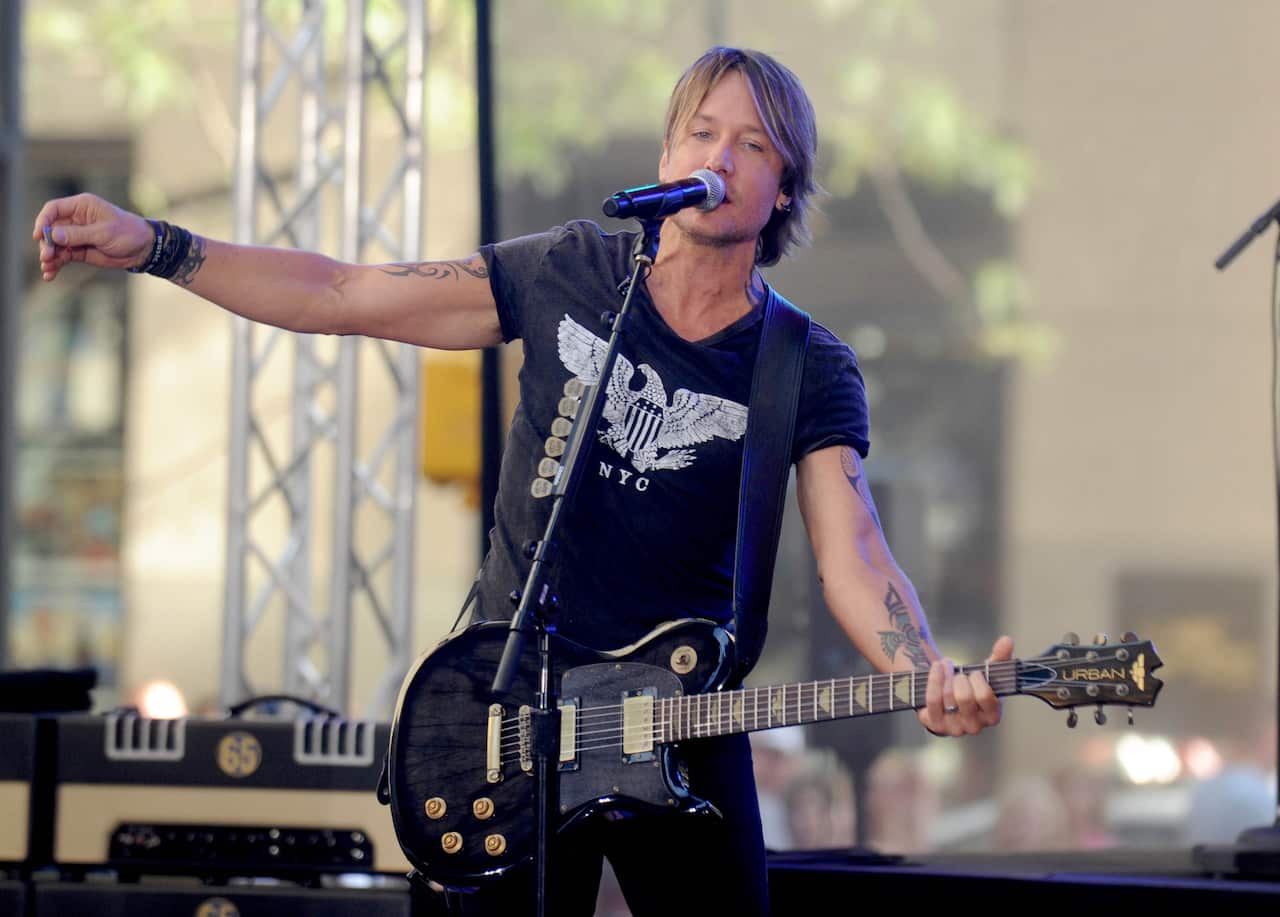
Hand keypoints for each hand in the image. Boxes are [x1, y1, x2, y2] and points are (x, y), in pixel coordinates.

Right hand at [33, 192, 153, 281]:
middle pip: (51, 229)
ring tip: (48, 268)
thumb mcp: (104, 233)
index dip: (43, 221)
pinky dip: (56, 265)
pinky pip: (62, 256)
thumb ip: (78, 234)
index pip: (53, 209)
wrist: (143, 249)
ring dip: (49, 256)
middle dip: (46, 243)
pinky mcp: (78, 250)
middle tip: (46, 257)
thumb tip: (53, 235)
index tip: (39, 235)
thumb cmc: (128, 233)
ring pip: (54, 245)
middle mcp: (75, 219)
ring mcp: (75, 235)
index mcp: (81, 206)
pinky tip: (50, 274)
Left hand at [917, 635, 1013, 736]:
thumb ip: (1000, 657)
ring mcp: (954, 727)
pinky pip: (932, 701)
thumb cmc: (970, 685)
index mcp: (992, 715)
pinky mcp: (935, 725)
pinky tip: (936, 668)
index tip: (974, 672)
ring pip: (948, 698)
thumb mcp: (987, 672)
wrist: (945, 693)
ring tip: (945, 666)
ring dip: (945, 676)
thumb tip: (1007, 640)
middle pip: (965, 698)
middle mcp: (974, 726)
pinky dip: (933, 680)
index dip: (978, 680)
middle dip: (960, 679)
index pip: (986, 698)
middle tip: (959, 672)